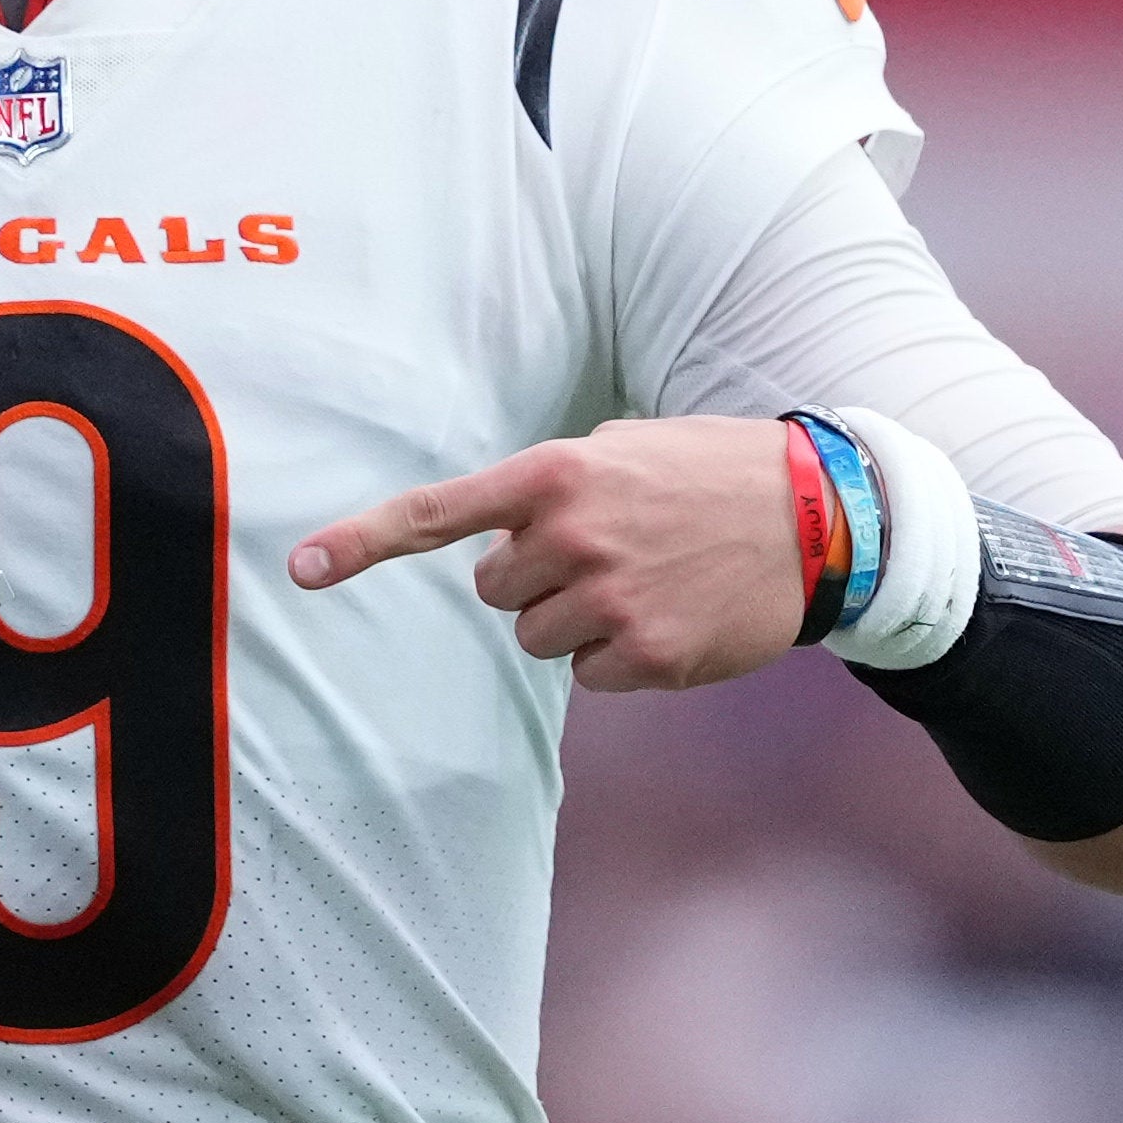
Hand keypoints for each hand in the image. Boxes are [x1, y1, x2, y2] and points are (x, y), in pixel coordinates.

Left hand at [287, 415, 806, 690]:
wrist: (822, 518)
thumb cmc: (710, 475)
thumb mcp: (622, 448)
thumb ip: (547, 489)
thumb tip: (493, 549)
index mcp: (556, 474)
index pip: (438, 514)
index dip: (362, 542)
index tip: (299, 569)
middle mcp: (573, 535)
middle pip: (494, 591)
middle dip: (536, 579)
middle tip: (607, 553)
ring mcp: (610, 599)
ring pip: (537, 638)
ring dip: (578, 620)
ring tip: (648, 581)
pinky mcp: (647, 656)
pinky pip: (589, 674)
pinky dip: (621, 657)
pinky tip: (672, 617)